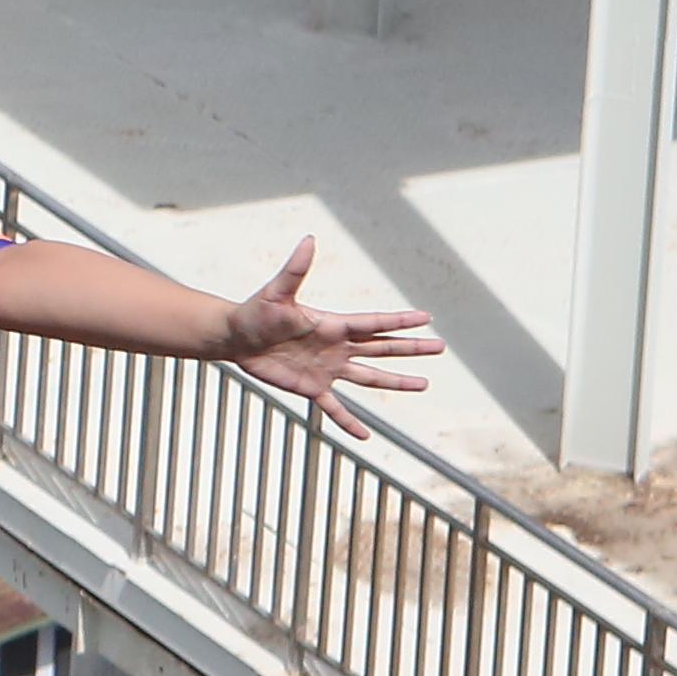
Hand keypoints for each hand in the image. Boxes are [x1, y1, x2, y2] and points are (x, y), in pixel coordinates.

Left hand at [218, 238, 440, 433]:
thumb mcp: (277, 292)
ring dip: (395, 381)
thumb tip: (309, 239)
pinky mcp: (311, 388)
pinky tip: (365, 436)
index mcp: (333, 324)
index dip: (400, 321)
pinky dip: (350, 422)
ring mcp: (327, 369)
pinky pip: (335, 408)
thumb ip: (296, 269)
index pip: (374, 323)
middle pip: (382, 347)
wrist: (236, 337)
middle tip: (440, 347)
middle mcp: (336, 347)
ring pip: (370, 377)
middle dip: (411, 348)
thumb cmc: (255, 311)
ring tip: (423, 384)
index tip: (427, 317)